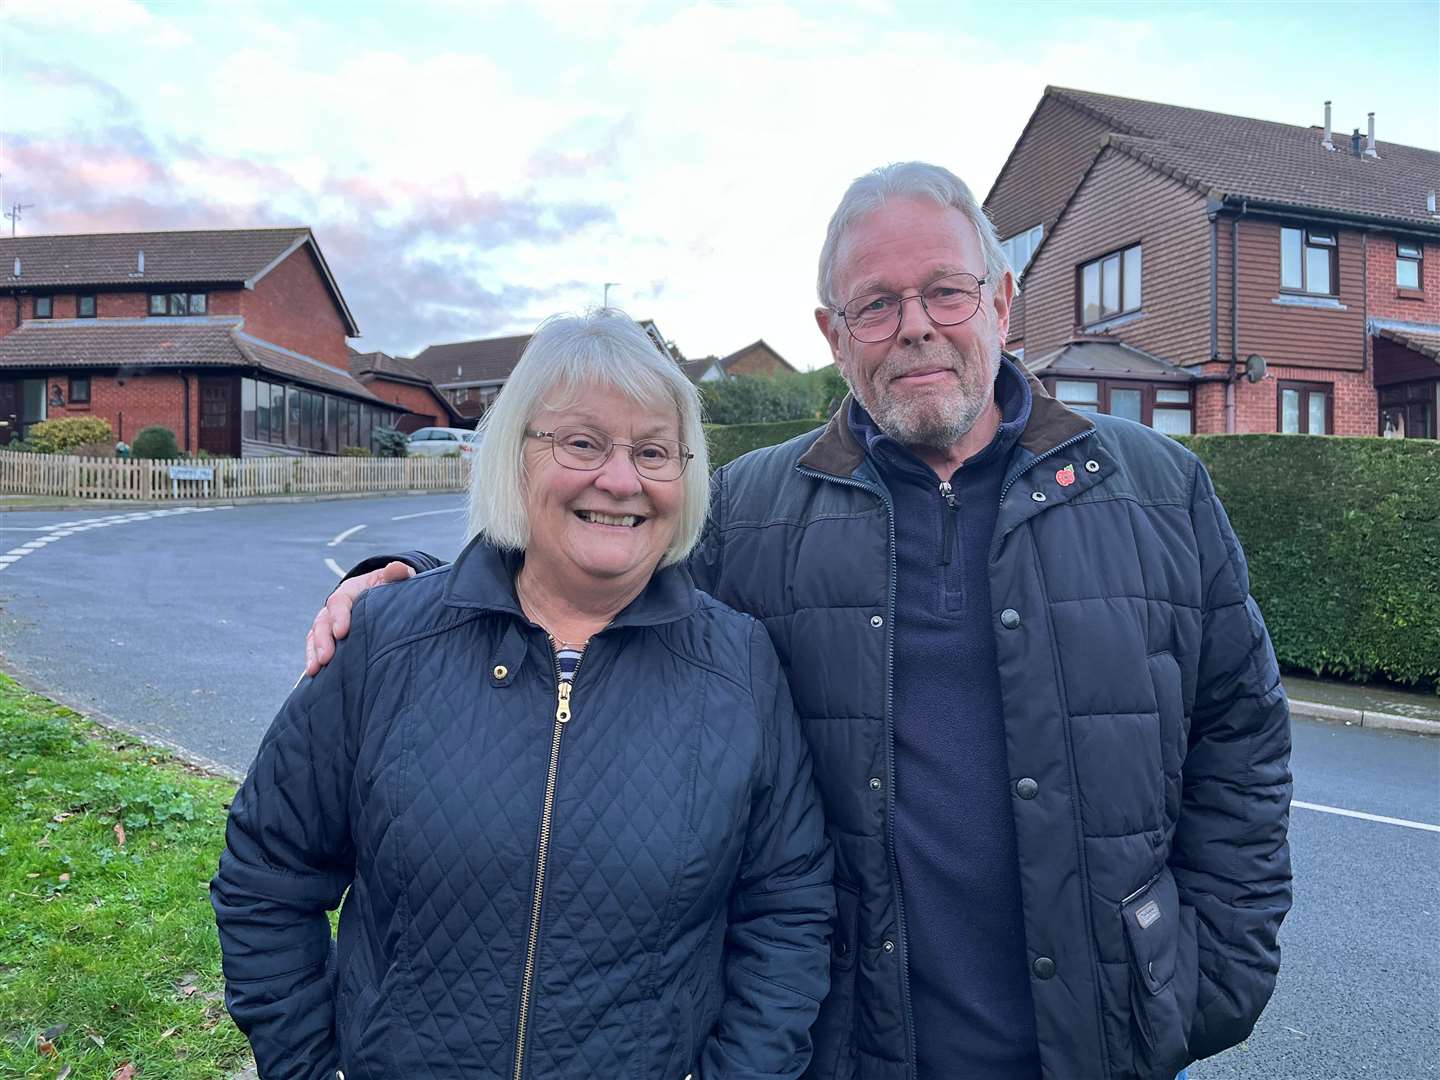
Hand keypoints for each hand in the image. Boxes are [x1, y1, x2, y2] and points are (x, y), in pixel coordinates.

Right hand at [305, 561, 414, 675]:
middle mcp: (334, 608)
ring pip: (315, 637)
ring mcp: (329, 624)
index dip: (339, 616)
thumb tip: (398, 568)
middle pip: (322, 622)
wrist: (383, 597)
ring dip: (314, 653)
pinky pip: (316, 648)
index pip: (339, 601)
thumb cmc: (389, 588)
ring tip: (315, 669)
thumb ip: (397, 574)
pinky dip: (313, 660)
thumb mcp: (394, 580)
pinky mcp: (329, 639)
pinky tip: (314, 675)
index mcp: (350, 591)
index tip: (342, 632)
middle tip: (326, 658)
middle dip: (323, 640)